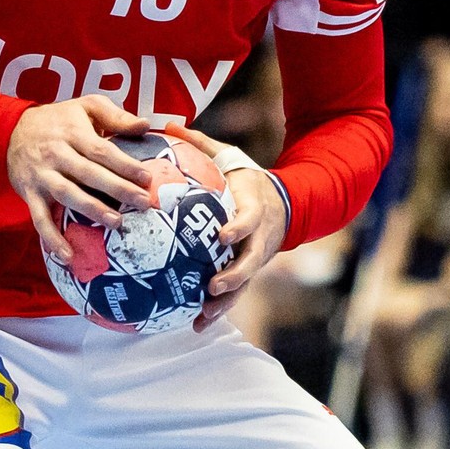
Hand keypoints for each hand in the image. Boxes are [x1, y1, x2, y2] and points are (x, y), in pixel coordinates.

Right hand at [8, 93, 162, 264]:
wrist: (10, 130)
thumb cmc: (58, 120)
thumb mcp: (85, 106)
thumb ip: (115, 115)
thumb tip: (145, 125)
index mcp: (73, 133)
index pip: (102, 150)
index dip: (124, 164)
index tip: (146, 178)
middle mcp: (57, 154)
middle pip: (89, 173)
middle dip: (117, 189)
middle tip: (143, 203)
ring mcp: (42, 175)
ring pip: (68, 194)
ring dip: (91, 210)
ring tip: (116, 223)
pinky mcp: (29, 193)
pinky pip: (40, 218)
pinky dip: (52, 238)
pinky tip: (68, 256)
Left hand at [179, 132, 288, 329]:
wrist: (282, 204)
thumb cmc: (246, 179)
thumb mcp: (229, 158)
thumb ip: (200, 144)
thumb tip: (166, 124)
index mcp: (254, 208)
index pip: (249, 220)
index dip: (238, 229)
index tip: (223, 235)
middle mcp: (259, 238)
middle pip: (250, 262)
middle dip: (233, 276)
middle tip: (212, 286)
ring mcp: (256, 258)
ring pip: (244, 283)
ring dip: (226, 301)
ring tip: (203, 315)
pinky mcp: (248, 272)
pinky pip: (235, 294)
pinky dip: (219, 310)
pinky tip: (197, 324)